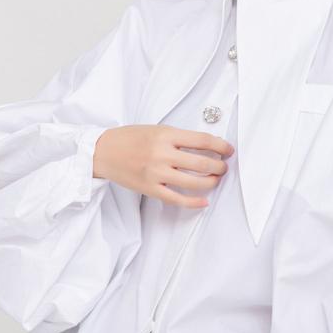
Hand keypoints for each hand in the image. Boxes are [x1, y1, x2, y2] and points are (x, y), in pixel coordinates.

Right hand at [92, 122, 233, 209]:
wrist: (103, 151)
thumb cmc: (130, 138)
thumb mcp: (157, 130)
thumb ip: (179, 138)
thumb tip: (207, 146)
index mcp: (166, 135)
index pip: (203, 140)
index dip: (221, 146)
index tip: (228, 150)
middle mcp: (162, 154)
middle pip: (202, 163)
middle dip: (219, 166)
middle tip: (223, 167)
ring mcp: (156, 173)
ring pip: (194, 182)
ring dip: (211, 182)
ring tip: (214, 179)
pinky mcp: (150, 189)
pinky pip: (177, 199)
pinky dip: (194, 202)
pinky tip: (204, 201)